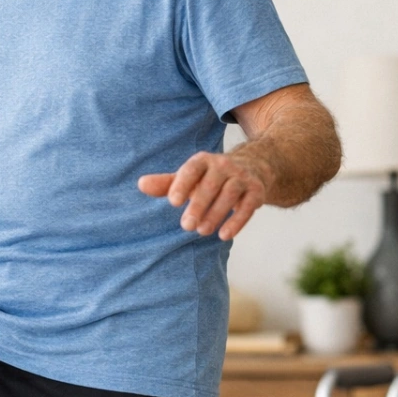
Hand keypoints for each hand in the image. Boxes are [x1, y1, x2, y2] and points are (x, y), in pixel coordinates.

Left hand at [138, 151, 269, 240]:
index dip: (182, 184)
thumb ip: (166, 183)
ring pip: (230, 194)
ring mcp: (242, 177)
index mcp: (203, 161)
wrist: (253, 167)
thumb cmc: (211, 177)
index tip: (173, 202)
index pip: (192, 169)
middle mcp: (224, 166)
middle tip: (186, 225)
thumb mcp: (189, 177)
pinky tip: (224, 235)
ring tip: (202, 231)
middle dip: (198, 205)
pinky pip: (248, 206)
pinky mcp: (256, 191)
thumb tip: (141, 184)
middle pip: (211, 184)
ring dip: (216, 214)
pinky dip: (237, 221)